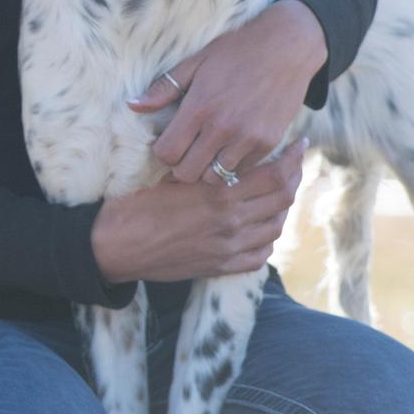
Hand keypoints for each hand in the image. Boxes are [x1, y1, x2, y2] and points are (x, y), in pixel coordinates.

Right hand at [91, 138, 307, 282]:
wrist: (114, 246)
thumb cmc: (135, 206)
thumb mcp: (171, 178)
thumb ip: (205, 171)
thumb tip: (227, 153)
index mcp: (217, 194)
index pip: (274, 175)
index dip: (293, 159)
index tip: (299, 146)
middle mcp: (230, 222)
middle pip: (282, 199)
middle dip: (293, 179)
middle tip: (294, 166)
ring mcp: (228, 248)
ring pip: (275, 227)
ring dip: (281, 208)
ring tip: (278, 194)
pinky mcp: (220, 267)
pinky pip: (260, 254)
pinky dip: (267, 239)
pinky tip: (261, 227)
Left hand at [129, 0, 326, 185]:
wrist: (286, 47)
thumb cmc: (235, 51)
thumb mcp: (195, 63)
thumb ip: (163, 89)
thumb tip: (132, 106)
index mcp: (199, 107)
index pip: (166, 153)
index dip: (162, 152)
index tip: (168, 142)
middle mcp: (223, 127)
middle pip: (187, 173)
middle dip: (180, 165)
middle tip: (186, 151)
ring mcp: (248, 138)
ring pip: (215, 177)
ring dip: (207, 168)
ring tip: (207, 152)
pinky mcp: (269, 143)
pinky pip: (242, 170)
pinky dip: (232, 165)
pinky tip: (229, 148)